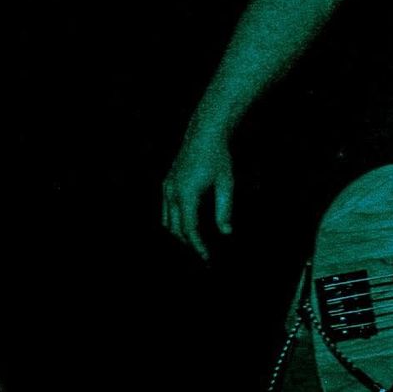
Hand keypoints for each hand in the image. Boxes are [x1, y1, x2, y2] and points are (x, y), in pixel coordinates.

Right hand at [161, 128, 234, 260]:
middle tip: (203, 255)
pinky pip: (166, 210)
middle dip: (188, 244)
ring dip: (179, 235)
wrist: (204, 134)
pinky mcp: (167, 183)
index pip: (189, 229)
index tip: (206, 257)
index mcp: (187, 193)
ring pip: (167, 221)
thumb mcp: (226, 183)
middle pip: (175, 229)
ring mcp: (167, 187)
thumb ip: (225, 209)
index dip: (197, 245)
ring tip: (195, 244)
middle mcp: (172, 192)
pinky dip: (174, 222)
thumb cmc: (218, 157)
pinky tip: (187, 227)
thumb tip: (226, 232)